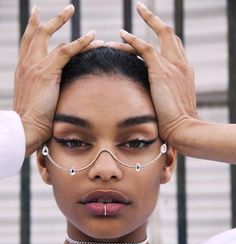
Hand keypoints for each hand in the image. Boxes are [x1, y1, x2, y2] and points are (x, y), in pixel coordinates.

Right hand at [13, 5, 97, 156]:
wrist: (26, 127)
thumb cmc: (32, 121)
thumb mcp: (35, 102)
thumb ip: (42, 92)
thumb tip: (54, 95)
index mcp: (23, 70)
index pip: (29, 43)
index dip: (34, 29)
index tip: (39, 18)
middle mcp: (27, 63)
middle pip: (37, 33)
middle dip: (52, 20)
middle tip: (67, 9)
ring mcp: (36, 65)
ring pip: (54, 37)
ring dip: (67, 25)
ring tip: (81, 18)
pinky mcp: (47, 71)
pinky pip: (67, 51)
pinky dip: (81, 43)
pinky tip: (93, 37)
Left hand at [108, 1, 197, 143]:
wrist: (184, 128)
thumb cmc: (177, 123)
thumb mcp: (173, 106)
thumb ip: (165, 97)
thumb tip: (153, 103)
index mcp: (185, 71)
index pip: (174, 47)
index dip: (163, 36)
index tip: (153, 30)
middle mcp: (181, 63)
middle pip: (169, 34)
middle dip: (154, 20)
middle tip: (142, 9)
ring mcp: (173, 65)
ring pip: (156, 37)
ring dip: (138, 31)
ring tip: (120, 29)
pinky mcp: (161, 70)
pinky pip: (145, 48)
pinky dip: (132, 41)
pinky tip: (120, 37)